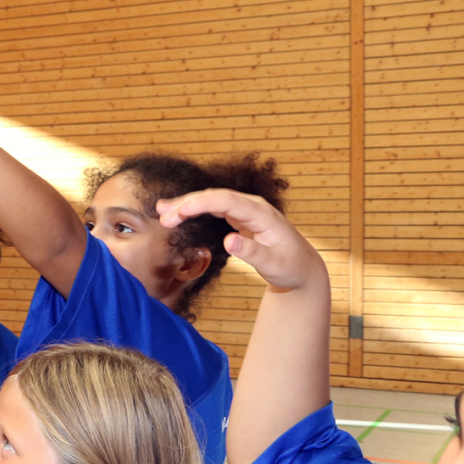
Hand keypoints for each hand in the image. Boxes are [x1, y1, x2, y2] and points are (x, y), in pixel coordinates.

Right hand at [157, 189, 327, 291]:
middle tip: (162, 217)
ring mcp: (245, 210)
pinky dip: (194, 210)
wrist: (301, 266)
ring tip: (161, 211)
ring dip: (187, 204)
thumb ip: (252, 253)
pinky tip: (177, 212)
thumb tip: (229, 241)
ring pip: (211, 200)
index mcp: (261, 213)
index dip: (200, 204)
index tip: (177, 213)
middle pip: (215, 197)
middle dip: (187, 204)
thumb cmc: (290, 266)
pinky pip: (213, 208)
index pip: (226, 200)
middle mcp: (252, 206)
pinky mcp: (239, 217)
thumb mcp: (273, 264)